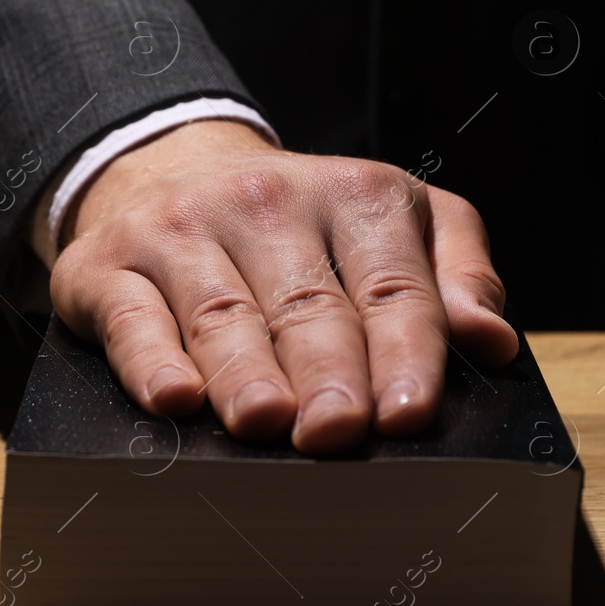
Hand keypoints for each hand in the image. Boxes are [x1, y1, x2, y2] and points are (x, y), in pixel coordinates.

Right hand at [49, 121, 517, 453]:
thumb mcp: (399, 222)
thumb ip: (455, 274)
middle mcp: (268, 203)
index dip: (403, 351)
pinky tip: (175, 398)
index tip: (410, 413)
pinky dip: (152, 359)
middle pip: (308, 304)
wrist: (174, 171)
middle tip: (340, 434)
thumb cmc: (306, 229)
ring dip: (245, 372)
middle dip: (328, 373)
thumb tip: (493, 341)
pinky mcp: (111, 264)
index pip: (391, 284)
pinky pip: (132, 314)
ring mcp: (184, 230)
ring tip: (265, 423)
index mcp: (355, 195)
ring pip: (222, 312)